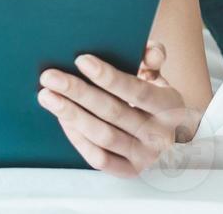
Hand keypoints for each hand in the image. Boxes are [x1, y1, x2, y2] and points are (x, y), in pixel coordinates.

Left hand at [37, 41, 198, 177]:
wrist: (175, 142)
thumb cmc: (158, 102)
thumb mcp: (161, 78)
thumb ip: (153, 58)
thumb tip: (150, 52)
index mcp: (169, 105)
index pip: (136, 90)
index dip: (108, 76)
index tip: (81, 60)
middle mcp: (159, 134)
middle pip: (113, 112)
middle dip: (78, 92)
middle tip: (50, 77)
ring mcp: (145, 156)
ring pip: (103, 136)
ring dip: (71, 115)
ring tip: (47, 97)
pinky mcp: (130, 171)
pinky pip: (100, 159)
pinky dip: (79, 138)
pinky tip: (63, 119)